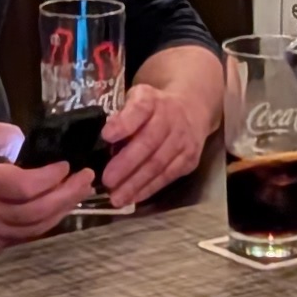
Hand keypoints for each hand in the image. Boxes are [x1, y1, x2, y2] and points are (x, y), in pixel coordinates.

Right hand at [0, 140, 84, 252]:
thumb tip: (23, 140)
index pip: (24, 186)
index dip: (50, 178)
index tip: (65, 165)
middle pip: (36, 211)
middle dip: (66, 194)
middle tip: (87, 178)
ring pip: (35, 228)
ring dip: (62, 210)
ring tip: (80, 192)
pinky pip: (27, 236)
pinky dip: (46, 222)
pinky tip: (58, 209)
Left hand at [100, 62, 212, 211]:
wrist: (192, 109)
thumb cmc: (153, 107)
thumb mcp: (135, 99)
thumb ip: (120, 114)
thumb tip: (104, 137)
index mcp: (151, 100)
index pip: (139, 109)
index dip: (124, 123)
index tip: (106, 136)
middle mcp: (171, 118)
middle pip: (149, 143)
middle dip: (126, 164)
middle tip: (107, 180)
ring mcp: (183, 140)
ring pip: (158, 164)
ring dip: (136, 183)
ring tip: (116, 197)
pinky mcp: (190, 159)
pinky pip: (168, 176)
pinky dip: (149, 189)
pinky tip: (133, 197)